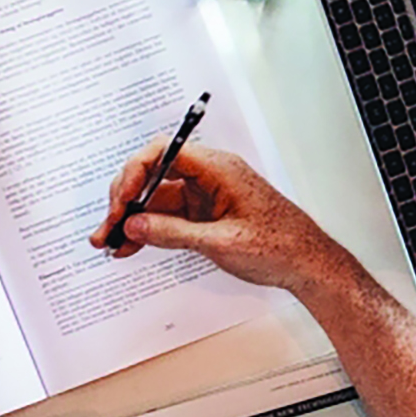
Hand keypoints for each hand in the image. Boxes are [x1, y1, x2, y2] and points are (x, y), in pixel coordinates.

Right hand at [98, 140, 355, 297]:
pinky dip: (148, 230)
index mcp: (218, 168)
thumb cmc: (279, 245)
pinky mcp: (205, 214)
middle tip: (107, 227)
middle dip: (126, 199)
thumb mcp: (220, 242)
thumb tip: (134, 225)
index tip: (120, 200)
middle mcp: (209, 175)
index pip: (165, 152)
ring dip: (132, 219)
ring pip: (157, 199)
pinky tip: (130, 246)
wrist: (307, 264)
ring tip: (108, 242)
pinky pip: (168, 216)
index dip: (135, 172)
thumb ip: (173, 232)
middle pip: (154, 174)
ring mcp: (205, 195)